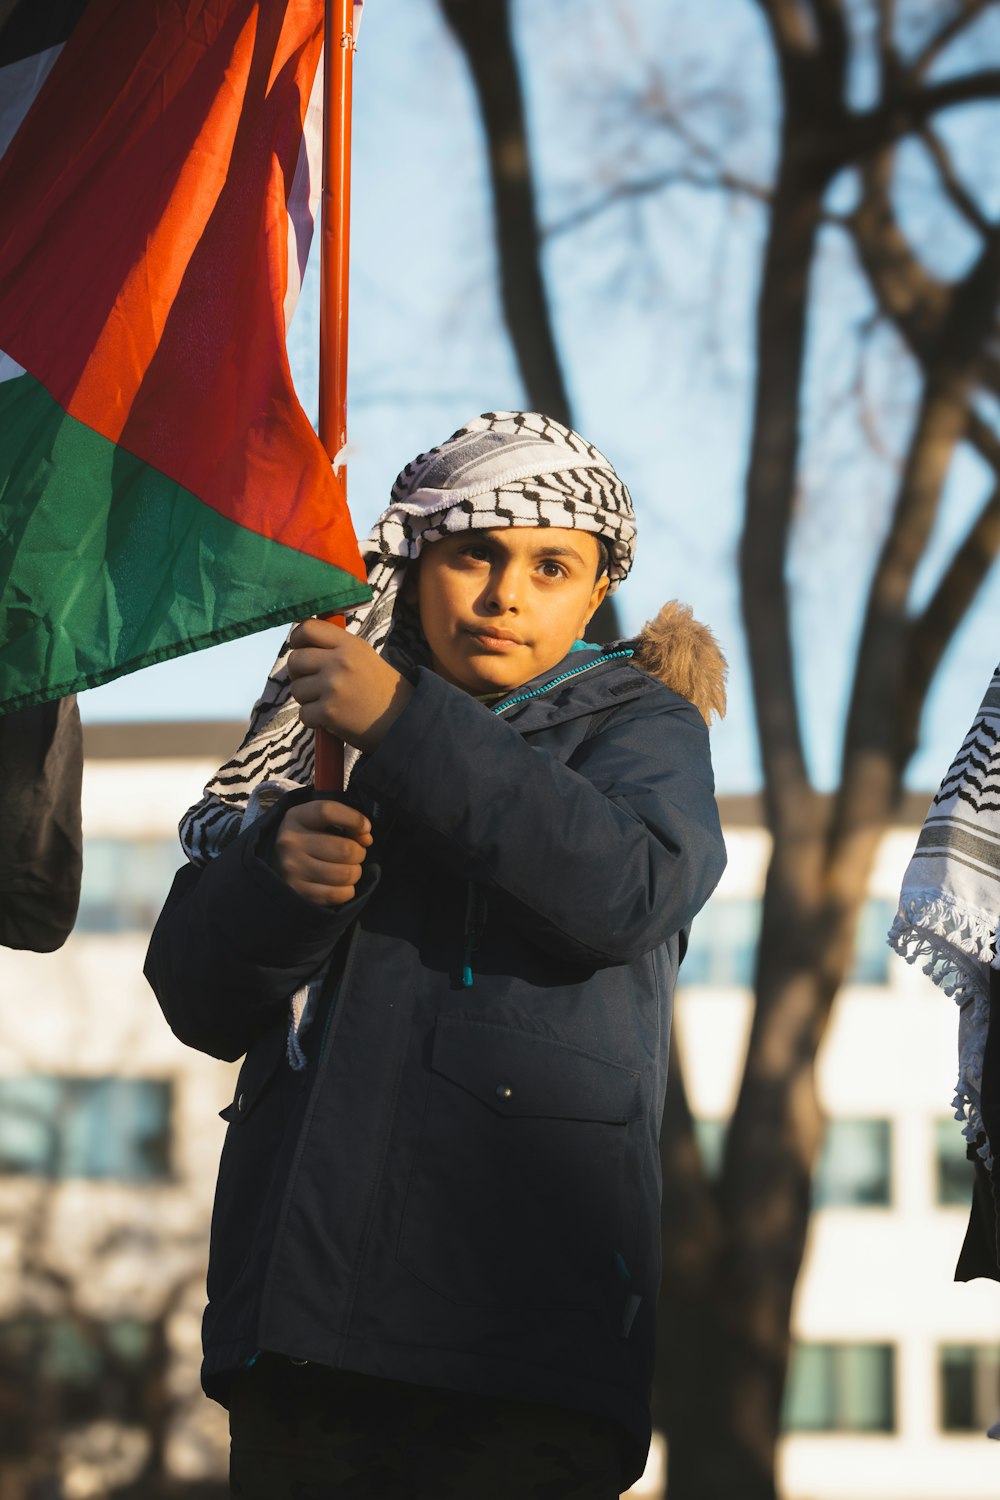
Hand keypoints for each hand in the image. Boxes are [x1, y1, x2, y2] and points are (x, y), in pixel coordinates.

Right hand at [270, 798, 372, 907]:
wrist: (276, 866)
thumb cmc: (307, 839)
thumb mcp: (318, 820)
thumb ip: (344, 819)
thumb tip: (366, 837)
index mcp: (296, 818)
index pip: (329, 811)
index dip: (354, 819)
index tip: (365, 828)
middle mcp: (290, 843)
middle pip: (345, 849)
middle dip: (359, 852)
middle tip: (354, 854)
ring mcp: (292, 870)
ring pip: (345, 874)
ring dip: (354, 872)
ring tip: (347, 869)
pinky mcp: (298, 894)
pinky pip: (338, 894)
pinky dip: (347, 891)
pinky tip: (340, 885)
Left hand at [287, 619, 413, 752]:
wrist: (403, 722)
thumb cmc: (380, 689)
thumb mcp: (364, 656)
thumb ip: (335, 646)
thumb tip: (300, 642)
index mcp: (350, 645)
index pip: (307, 628)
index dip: (298, 639)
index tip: (301, 649)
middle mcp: (340, 662)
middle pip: (295, 660)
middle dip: (299, 674)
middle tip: (315, 683)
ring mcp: (333, 687)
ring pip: (296, 689)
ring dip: (307, 699)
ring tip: (329, 702)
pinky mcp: (328, 713)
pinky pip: (303, 714)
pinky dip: (314, 720)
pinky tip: (332, 719)